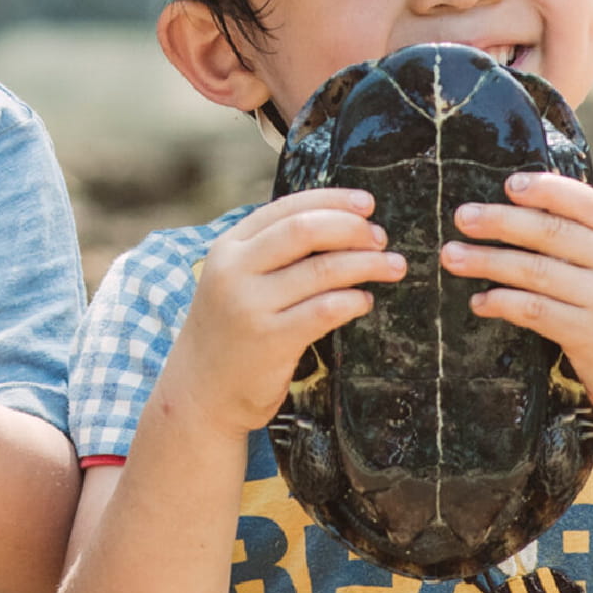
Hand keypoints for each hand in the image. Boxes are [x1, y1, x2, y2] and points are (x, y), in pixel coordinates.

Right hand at [163, 187, 404, 438]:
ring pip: (322, 269)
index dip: (332, 200)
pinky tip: (364, 301)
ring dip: (367, 264)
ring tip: (393, 266)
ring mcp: (250, 305)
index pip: (286, 207)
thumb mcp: (234, 280)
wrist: (199, 392)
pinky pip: (325, 310)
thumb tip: (337, 223)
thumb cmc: (229, 331)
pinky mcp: (271, 340)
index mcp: (228, 247)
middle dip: (352, 228)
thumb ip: (269, 252)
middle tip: (380, 239)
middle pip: (305, 229)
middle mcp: (235, 270)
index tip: (367, 204)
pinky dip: (354, 300)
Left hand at [445, 173, 592, 433]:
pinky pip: (533, 310)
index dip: (545, 189)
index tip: (509, 184)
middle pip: (551, 231)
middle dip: (500, 221)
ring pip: (534, 270)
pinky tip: (480, 302)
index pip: (587, 202)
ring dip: (486, 261)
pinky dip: (501, 302)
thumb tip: (533, 214)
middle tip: (461, 217)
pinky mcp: (590, 336)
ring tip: (452, 257)